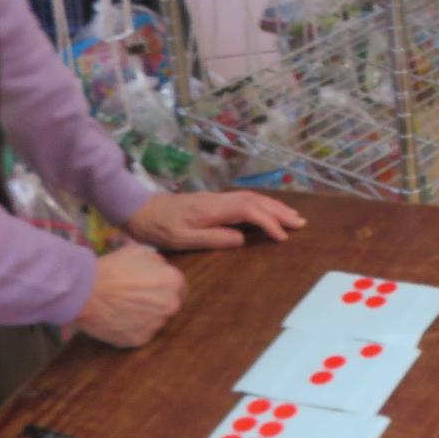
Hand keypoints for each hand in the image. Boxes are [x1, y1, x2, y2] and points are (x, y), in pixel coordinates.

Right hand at [76, 245, 184, 347]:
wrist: (85, 292)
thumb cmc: (112, 268)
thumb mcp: (139, 252)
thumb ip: (158, 262)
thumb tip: (162, 269)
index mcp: (173, 282)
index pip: (180, 288)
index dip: (167, 287)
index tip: (155, 288)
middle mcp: (170, 306)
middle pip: (170, 305)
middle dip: (158, 302)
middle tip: (138, 298)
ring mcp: (155, 325)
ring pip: (156, 321)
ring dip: (146, 316)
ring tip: (125, 308)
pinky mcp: (139, 340)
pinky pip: (141, 333)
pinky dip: (133, 328)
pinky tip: (119, 319)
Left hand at [125, 191, 303, 250]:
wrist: (138, 209)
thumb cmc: (158, 228)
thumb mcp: (181, 239)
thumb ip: (211, 238)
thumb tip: (241, 238)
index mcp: (212, 209)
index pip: (249, 211)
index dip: (268, 222)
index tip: (283, 237)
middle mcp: (218, 200)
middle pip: (256, 201)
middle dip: (279, 212)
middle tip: (300, 224)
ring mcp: (216, 199)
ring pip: (252, 198)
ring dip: (274, 206)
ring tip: (292, 217)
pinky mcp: (213, 201)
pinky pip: (244, 200)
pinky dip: (261, 205)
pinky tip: (267, 211)